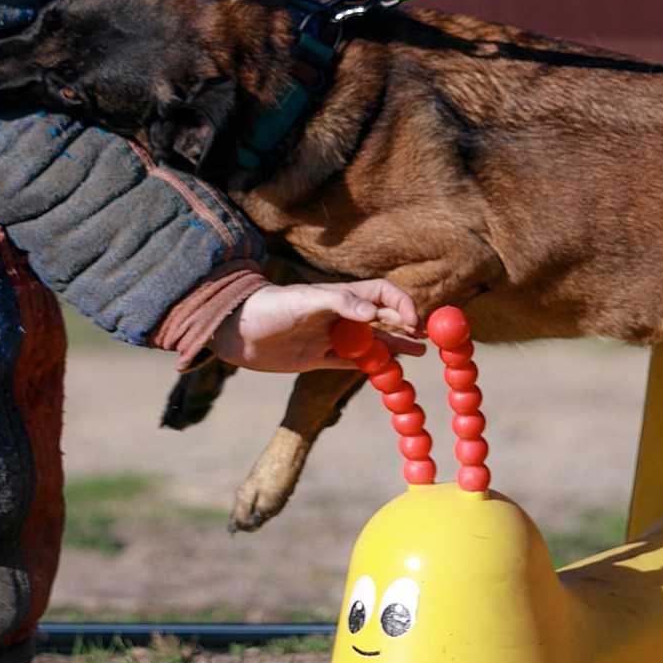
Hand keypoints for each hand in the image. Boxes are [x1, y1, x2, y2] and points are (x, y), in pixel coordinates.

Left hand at [209, 277, 425, 372]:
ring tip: (420, 352)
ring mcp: (331, 337)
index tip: (413, 319)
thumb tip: (373, 312)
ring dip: (396, 346)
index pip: (380, 293)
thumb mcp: (303, 302)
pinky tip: (389, 370)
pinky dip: (372, 366)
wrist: (235, 332)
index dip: (400, 302)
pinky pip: (352, 362)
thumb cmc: (268, 308)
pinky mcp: (319, 358)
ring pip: (372, 342)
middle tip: (427, 338)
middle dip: (405, 325)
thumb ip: (338, 303)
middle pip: (381, 318)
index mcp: (338, 295)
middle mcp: (339, 315)